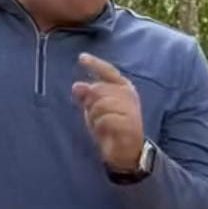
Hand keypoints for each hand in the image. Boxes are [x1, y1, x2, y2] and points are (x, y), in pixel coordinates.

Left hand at [71, 53, 143, 172]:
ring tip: (99, 125)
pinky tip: (104, 131)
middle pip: (99, 89)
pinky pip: (106, 120)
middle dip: (90, 104)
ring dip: (94, 117)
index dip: (95, 64)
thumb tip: (76, 86)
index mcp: (123, 87)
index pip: (108, 71)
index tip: (81, 58)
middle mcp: (129, 95)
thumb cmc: (110, 126)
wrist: (126, 150)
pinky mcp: (130, 124)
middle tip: (93, 117)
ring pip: (101, 105)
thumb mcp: (94, 109)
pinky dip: (100, 127)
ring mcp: (131, 109)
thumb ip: (87, 96)